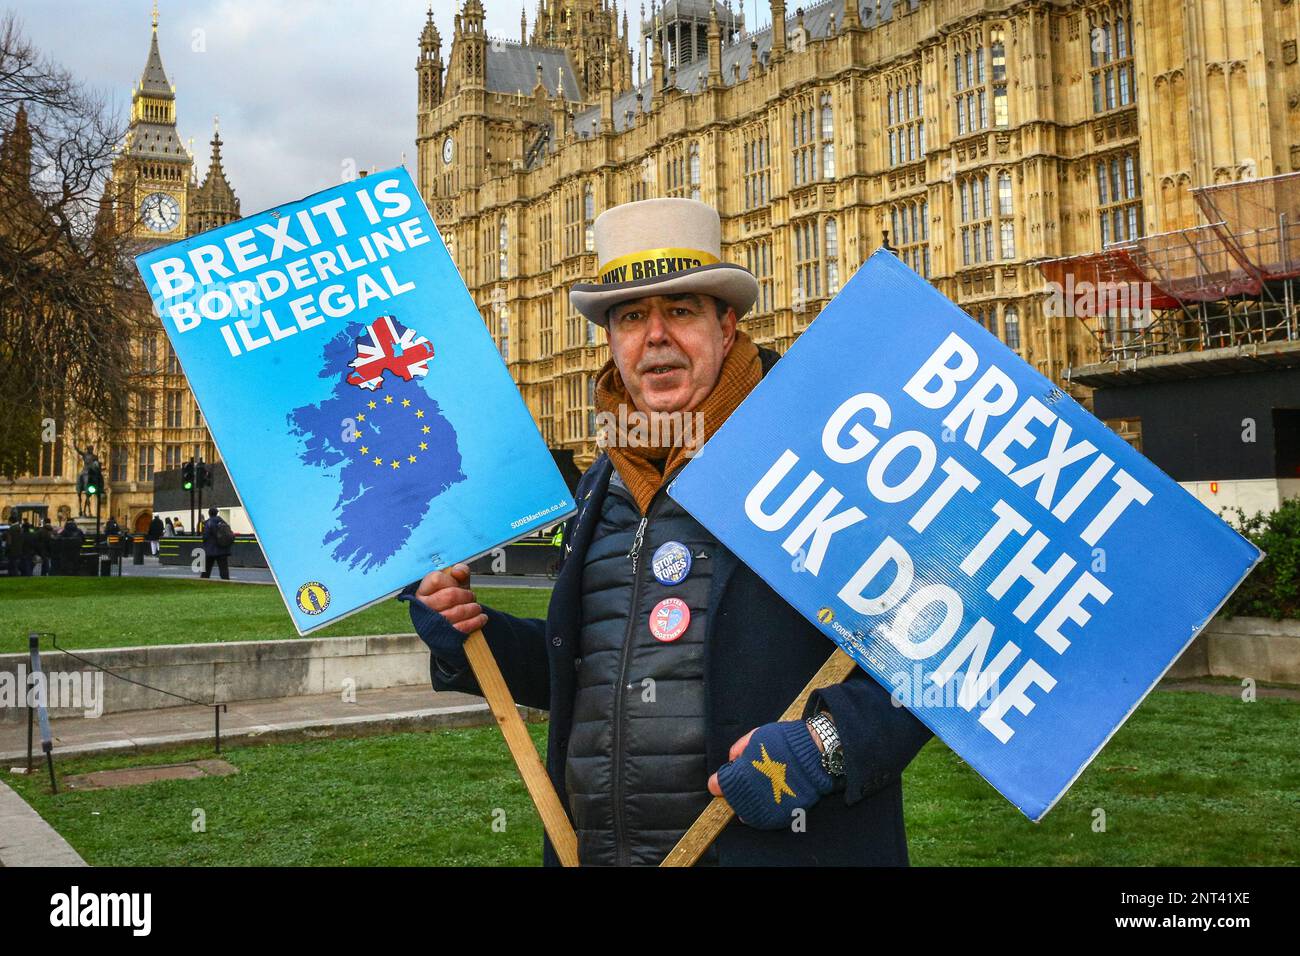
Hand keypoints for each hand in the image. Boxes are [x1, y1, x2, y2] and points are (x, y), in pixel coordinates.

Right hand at [399, 563, 485, 670]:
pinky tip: (481, 617)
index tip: (457, 584)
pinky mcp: (443, 637)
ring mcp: (432, 624)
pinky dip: (477, 621)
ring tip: (476, 608)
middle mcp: (423, 607)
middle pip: (450, 596)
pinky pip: (463, 627)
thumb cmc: (451, 601)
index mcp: (422, 591)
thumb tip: (458, 571)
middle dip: (467, 595)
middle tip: (471, 597)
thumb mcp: (454, 584)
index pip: (436, 579)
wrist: (448, 628)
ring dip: (473, 608)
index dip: (452, 581)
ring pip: (458, 611)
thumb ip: (459, 572)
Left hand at [707, 720, 833, 829]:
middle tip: (738, 787)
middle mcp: (751, 793)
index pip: (717, 785)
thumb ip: (739, 749)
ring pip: (746, 815)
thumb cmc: (784, 742)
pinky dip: (760, 815)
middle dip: (731, 795)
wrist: (815, 754)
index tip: (719, 781)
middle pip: (731, 801)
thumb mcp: (756, 736)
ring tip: (751, 797)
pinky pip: (764, 821)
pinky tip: (762, 805)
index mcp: (742, 773)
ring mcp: (766, 806)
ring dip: (744, 806)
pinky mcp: (781, 815)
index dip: (717, 782)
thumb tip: (731, 760)